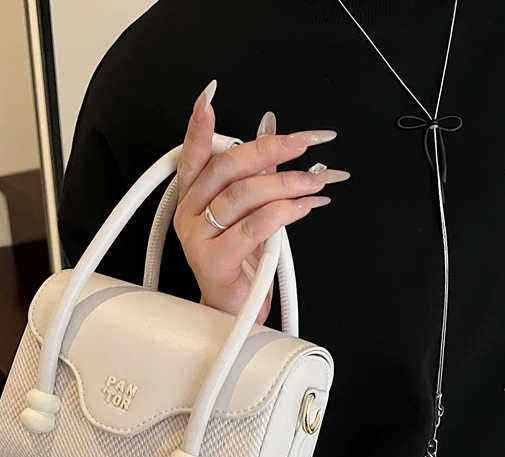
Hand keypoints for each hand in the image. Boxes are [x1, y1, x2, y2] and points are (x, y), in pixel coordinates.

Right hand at [174, 80, 349, 321]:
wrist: (235, 312)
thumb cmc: (241, 264)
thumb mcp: (248, 215)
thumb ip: (257, 180)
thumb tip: (276, 140)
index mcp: (193, 198)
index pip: (194, 155)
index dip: (199, 127)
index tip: (209, 97)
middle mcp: (189, 215)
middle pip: (226, 168)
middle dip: (269, 149)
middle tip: (304, 143)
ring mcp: (197, 239)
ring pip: (242, 196)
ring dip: (285, 184)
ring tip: (314, 182)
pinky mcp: (213, 262)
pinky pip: (252, 228)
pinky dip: (282, 213)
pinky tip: (303, 206)